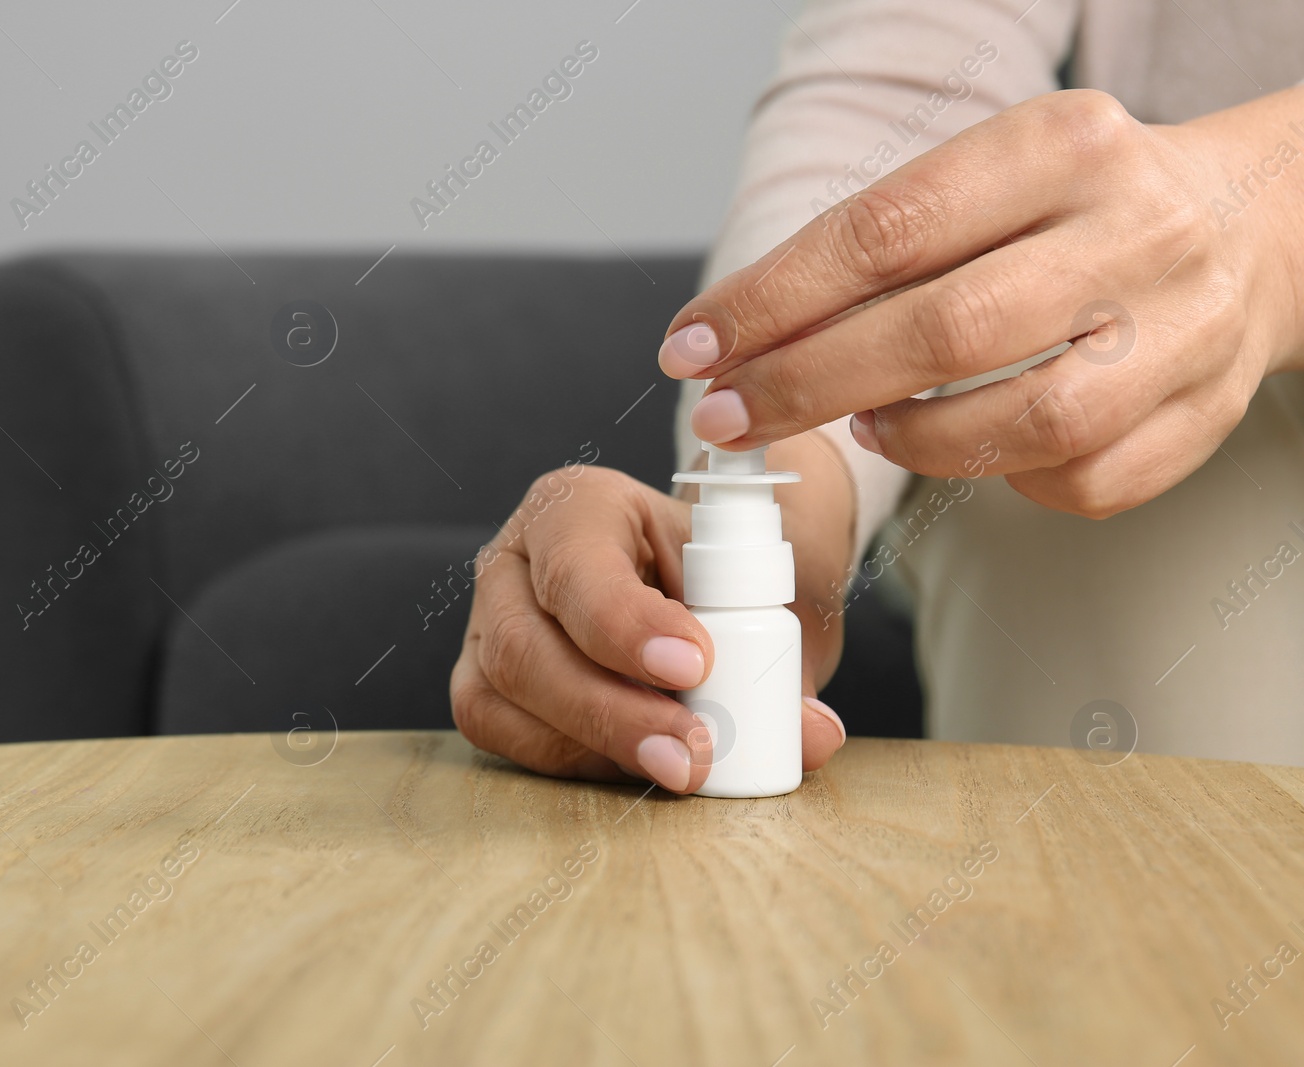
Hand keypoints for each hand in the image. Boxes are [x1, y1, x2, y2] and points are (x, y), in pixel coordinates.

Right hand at [449, 441, 850, 794]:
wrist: (704, 580)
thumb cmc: (723, 574)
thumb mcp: (762, 592)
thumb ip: (782, 659)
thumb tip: (812, 733)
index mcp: (576, 507)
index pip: (577, 566)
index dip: (625, 624)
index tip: (695, 665)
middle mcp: (513, 561)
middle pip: (526, 646)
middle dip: (612, 710)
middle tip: (692, 750)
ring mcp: (485, 626)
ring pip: (502, 697)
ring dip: (595, 744)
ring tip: (679, 766)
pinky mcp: (483, 686)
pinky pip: (502, 734)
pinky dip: (573, 760)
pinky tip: (637, 764)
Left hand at [657, 87, 1303, 517]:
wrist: (1255, 226)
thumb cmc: (1079, 207)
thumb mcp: (992, 179)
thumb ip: (884, 246)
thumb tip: (743, 338)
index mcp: (1061, 146)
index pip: (886, 229)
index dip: (773, 300)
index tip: (693, 344)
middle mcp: (1132, 232)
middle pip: (941, 330)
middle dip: (806, 384)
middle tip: (725, 416)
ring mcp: (1178, 332)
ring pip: (1019, 421)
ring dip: (910, 438)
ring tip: (860, 426)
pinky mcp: (1199, 418)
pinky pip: (1075, 480)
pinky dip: (999, 476)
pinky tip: (970, 445)